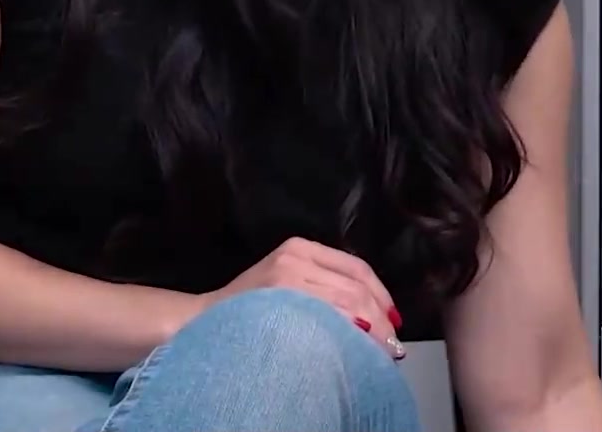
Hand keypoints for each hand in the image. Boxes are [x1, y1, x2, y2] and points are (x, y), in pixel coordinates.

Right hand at [206, 236, 406, 359]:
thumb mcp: (289, 280)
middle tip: (390, 346)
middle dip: (380, 320)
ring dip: (370, 333)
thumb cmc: (252, 306)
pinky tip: (354, 351)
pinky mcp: (278, 300)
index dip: (382, 296)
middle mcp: (295, 257)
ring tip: (379, 353)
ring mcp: (285, 278)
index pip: (356, 268)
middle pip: (354, 288)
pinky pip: (325, 321)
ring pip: (345, 305)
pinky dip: (347, 337)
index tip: (394, 321)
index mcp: (301, 247)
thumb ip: (326, 287)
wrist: (206, 320)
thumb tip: (379, 318)